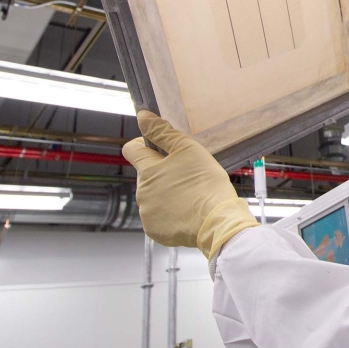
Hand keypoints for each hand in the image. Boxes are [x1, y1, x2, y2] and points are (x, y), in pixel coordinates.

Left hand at [122, 111, 257, 258]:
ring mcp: (147, 213)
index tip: (158, 148)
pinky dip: (169, 213)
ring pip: (153, 195)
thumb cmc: (206, 184)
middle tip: (186, 175)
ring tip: (190, 195)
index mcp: (148, 170)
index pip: (131, 150)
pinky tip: (187, 211)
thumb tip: (143, 117)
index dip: (143, 144)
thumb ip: (163, 132)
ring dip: (165, 192)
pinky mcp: (155, 230)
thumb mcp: (189, 150)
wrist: (217, 222)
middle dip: (161, 172)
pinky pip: (158, 216)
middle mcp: (142, 192)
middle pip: (146, 174)